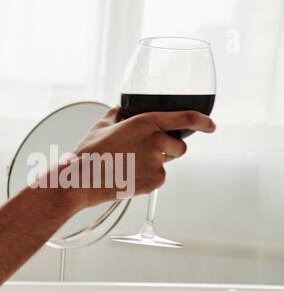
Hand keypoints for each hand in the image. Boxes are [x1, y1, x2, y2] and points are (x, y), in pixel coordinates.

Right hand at [56, 106, 214, 209]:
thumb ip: (119, 114)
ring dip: (157, 162)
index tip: (210, 126)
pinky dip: (147, 178)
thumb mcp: (102, 126)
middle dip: (167, 149)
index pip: (186, 118)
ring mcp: (156, 162)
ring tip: (131, 165)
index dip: (203, 121)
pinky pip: (159, 178)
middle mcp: (155, 141)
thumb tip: (124, 109)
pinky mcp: (154, 181)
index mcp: (145, 123)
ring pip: (168, 162)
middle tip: (144, 154)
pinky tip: (128, 176)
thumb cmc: (88, 154)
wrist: (80, 181)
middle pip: (179, 146)